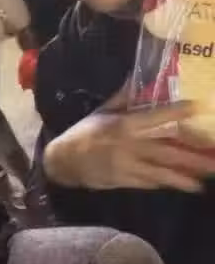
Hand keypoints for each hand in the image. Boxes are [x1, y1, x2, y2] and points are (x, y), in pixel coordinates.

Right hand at [44, 96, 214, 192]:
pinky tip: (186, 185)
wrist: (64, 161)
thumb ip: (123, 97)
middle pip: (167, 150)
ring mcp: (128, 166)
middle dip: (193, 155)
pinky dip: (168, 183)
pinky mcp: (125, 180)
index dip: (178, 112)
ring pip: (163, 171)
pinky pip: (151, 182)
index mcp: (124, 125)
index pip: (156, 117)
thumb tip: (137, 78)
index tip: (199, 108)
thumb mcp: (102, 111)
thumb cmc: (84, 133)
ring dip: (186, 176)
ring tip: (205, 179)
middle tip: (214, 157)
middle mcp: (129, 145)